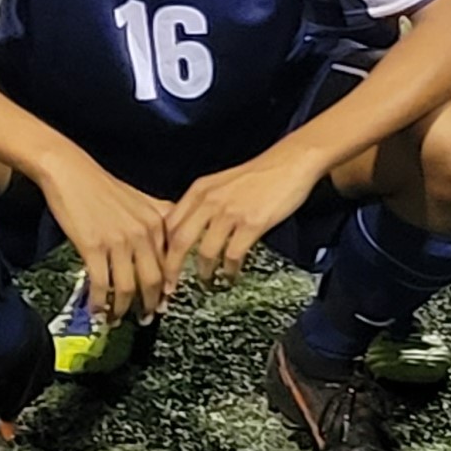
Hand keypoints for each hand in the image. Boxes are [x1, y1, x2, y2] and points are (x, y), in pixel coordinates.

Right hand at [40, 156, 178, 322]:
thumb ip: (157, 218)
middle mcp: (142, 232)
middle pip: (152, 281)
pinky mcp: (94, 246)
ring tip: (116, 318)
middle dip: (149, 305)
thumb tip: (169, 244)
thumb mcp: (139, 198)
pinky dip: (100, 302)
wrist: (70, 172)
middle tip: (144, 318)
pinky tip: (96, 309)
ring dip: (122, 309)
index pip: (168, 264)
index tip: (162, 303)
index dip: (165, 289)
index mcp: (156, 221)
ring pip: (128, 287)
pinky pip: (102, 284)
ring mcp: (119, 241)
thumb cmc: (101, 186)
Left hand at [165, 151, 322, 287]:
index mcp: (199, 190)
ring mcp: (230, 212)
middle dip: (172, 269)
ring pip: (204, 251)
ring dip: (203, 272)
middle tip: (171, 288)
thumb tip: (189, 232)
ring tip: (206, 282)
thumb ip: (203, 204)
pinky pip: (232, 254)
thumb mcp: (221, 183)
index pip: (168, 224)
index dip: (162, 250)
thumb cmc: (258, 174)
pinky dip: (229, 269)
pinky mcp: (251, 223)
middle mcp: (209, 200)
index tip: (161, 267)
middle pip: (179, 241)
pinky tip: (231, 274)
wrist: (289, 162)